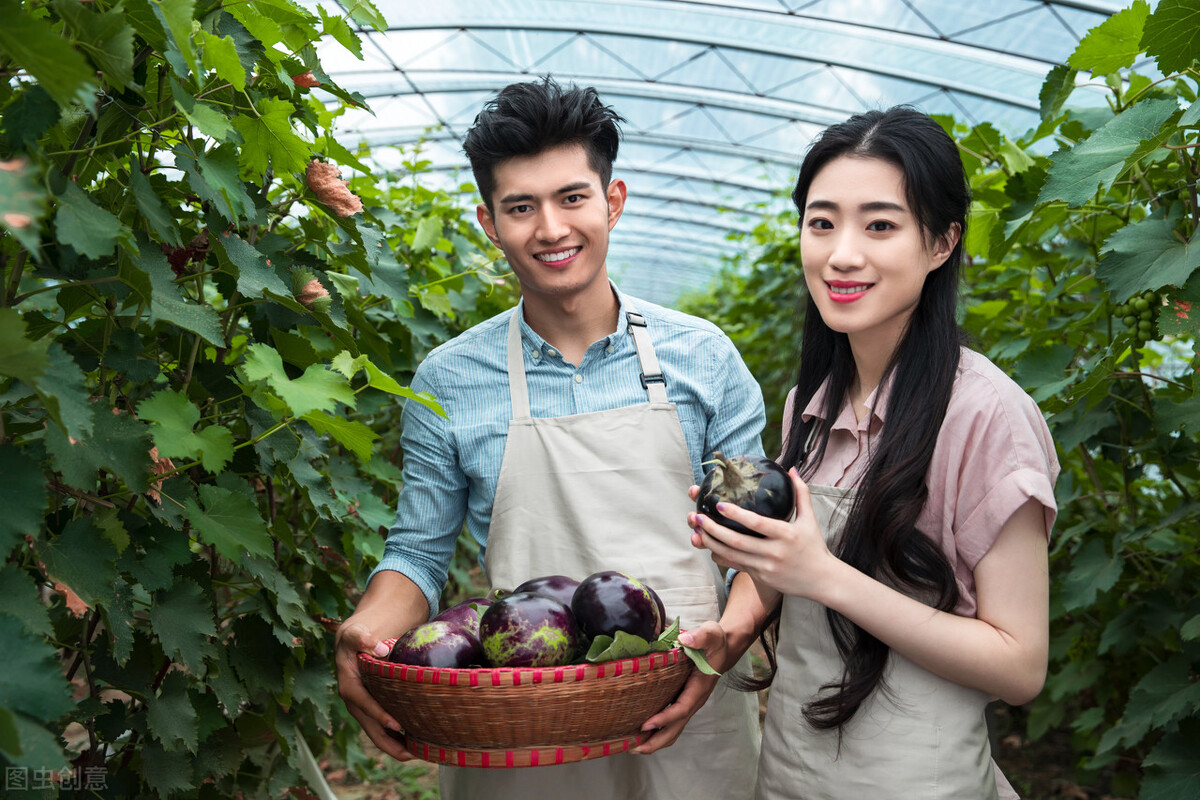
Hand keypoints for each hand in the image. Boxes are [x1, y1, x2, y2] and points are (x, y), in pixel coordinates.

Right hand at [335, 617, 414, 761]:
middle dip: (389, 743)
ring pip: (376, 733)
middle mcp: (354, 701)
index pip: (363, 703)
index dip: (378, 715)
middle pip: (370, 727)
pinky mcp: (371, 708)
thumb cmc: (356, 636)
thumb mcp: (356, 633)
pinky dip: (395, 737)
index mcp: (349, 685)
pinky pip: (382, 727)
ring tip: (417, 754)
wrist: (353, 641)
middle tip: (412, 753)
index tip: (397, 725)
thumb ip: (363, 638)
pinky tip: (413, 743)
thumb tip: (379, 648)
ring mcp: (363, 707)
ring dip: (394, 745)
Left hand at [633, 620, 730, 753]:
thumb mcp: (711, 634)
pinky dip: (658, 729)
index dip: (664, 718)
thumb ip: (699, 637)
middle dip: (657, 740)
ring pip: (674, 728)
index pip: (681, 708)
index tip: (645, 725)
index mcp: (699, 688)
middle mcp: (695, 700)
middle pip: (676, 727)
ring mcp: (689, 702)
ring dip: (656, 739)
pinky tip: (643, 731)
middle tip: (635, 748)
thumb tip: (685, 639)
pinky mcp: (684, 700)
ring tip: (634, 746)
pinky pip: (672, 720)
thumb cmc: (716, 641)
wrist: (725, 647)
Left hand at [689, 469, 834, 598]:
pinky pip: (735, 565)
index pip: (757, 524)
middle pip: (737, 541)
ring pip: (732, 555)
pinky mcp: (760, 577)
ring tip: (695, 530)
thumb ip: (801, 493)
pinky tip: (708, 546)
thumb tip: (792, 469)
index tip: (719, 504)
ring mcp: (765, 567)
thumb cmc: (814, 547)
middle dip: (713, 529)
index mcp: (786, 534)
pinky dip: (720, 556)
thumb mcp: (810, 519)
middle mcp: (774, 552)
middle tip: (696, 517)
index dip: (737, 514)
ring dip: (711, 542)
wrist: (822, 581)